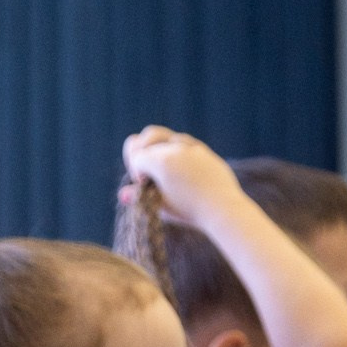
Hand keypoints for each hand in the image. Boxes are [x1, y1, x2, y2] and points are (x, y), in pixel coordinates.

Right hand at [119, 127, 245, 229]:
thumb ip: (140, 197)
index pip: (135, 154)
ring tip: (161, 167)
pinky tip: (178, 169)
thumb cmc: (190, 211)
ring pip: (165, 135)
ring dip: (158, 148)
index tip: (142, 183)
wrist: (223, 209)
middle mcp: (175, 147)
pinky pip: (183, 143)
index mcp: (161, 161)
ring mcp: (190, 146)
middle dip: (142, 151)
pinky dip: (175, 152)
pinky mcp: (202, 150)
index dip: (134, 169)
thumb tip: (122, 195)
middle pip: (147, 136)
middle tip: (147, 171)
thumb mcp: (161, 206)